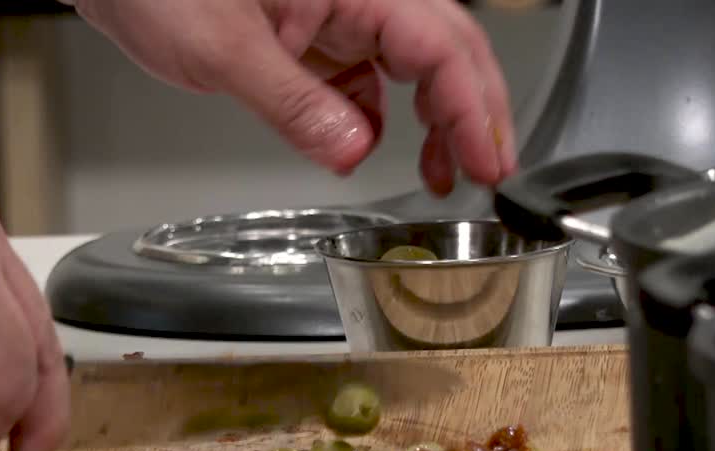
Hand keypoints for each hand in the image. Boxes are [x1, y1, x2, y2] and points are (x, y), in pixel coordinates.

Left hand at [71, 0, 516, 195]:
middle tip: (490, 172)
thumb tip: (354, 151)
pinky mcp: (313, 30)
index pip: (439, 45)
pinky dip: (380, 113)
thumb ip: (296, 106)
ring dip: (435, 117)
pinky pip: (365, 73)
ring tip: (444, 171)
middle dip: (474, 113)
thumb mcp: (224, 51)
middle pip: (445, 49)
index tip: (490, 160)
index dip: (473, 108)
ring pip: (413, 62)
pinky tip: (373, 144)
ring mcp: (336, 10)